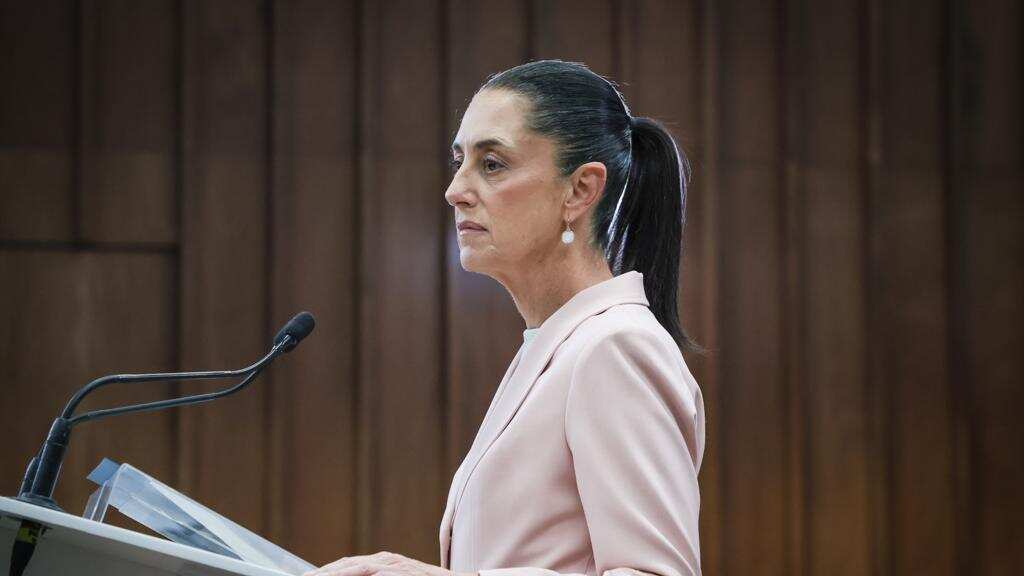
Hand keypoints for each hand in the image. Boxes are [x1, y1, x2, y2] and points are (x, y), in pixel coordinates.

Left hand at [304, 551, 476, 575]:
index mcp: (381, 565)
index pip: (345, 568)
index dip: (324, 573)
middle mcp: (385, 560)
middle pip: (343, 566)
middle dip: (320, 574)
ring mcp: (392, 564)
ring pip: (352, 567)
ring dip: (329, 573)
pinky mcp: (400, 570)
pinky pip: (368, 571)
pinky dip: (348, 573)